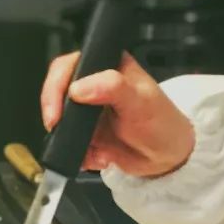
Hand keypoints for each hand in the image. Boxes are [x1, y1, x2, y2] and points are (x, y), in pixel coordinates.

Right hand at [40, 51, 195, 176]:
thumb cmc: (161, 123)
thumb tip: (76, 89)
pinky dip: (79, 156)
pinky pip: (68, 145)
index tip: (56, 113)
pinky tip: (99, 158)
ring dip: (69, 141)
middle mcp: (94, 86)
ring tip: (93, 151)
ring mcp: (88, 112)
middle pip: (57, 93)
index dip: (56, 86)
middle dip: (57, 117)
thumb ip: (112, 87)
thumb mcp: (140, 101)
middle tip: (59, 132)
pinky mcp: (86, 135)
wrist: (167, 158)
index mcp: (107, 66)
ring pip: (60, 123)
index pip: (69, 66)